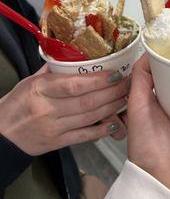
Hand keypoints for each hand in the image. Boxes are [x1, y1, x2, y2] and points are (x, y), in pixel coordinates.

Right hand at [0, 65, 128, 154]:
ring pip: (89, 117)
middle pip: (87, 101)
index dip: (98, 80)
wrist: (2, 134)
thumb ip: (54, 70)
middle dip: (112, 92)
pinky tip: (114, 123)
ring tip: (125, 98)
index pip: (74, 84)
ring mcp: (53, 128)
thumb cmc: (17, 103)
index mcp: (40, 89)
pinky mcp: (56, 143)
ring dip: (111, 107)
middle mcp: (47, 108)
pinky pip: (84, 136)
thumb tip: (77, 55)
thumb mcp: (31, 81)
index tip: (116, 73)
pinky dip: (101, 130)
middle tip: (127, 84)